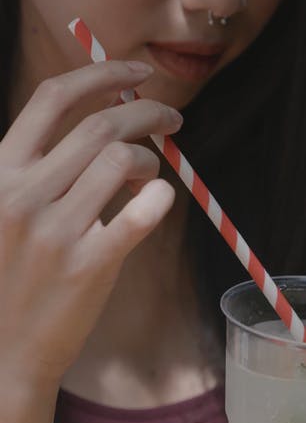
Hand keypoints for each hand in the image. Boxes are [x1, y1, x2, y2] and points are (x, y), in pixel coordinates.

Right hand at [0, 61, 181, 394]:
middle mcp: (22, 193)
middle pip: (100, 124)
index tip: (137, 71)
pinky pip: (141, 213)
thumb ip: (37, 168)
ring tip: (150, 177)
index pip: (53, 98)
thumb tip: (104, 127)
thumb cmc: (7, 276)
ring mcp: (54, 231)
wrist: (1, 352)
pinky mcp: (86, 266)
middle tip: (171, 118)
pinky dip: (160, 197)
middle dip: (147, 110)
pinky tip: (159, 200)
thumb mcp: (1, 210)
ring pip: (124, 160)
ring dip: (151, 159)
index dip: (101, 73)